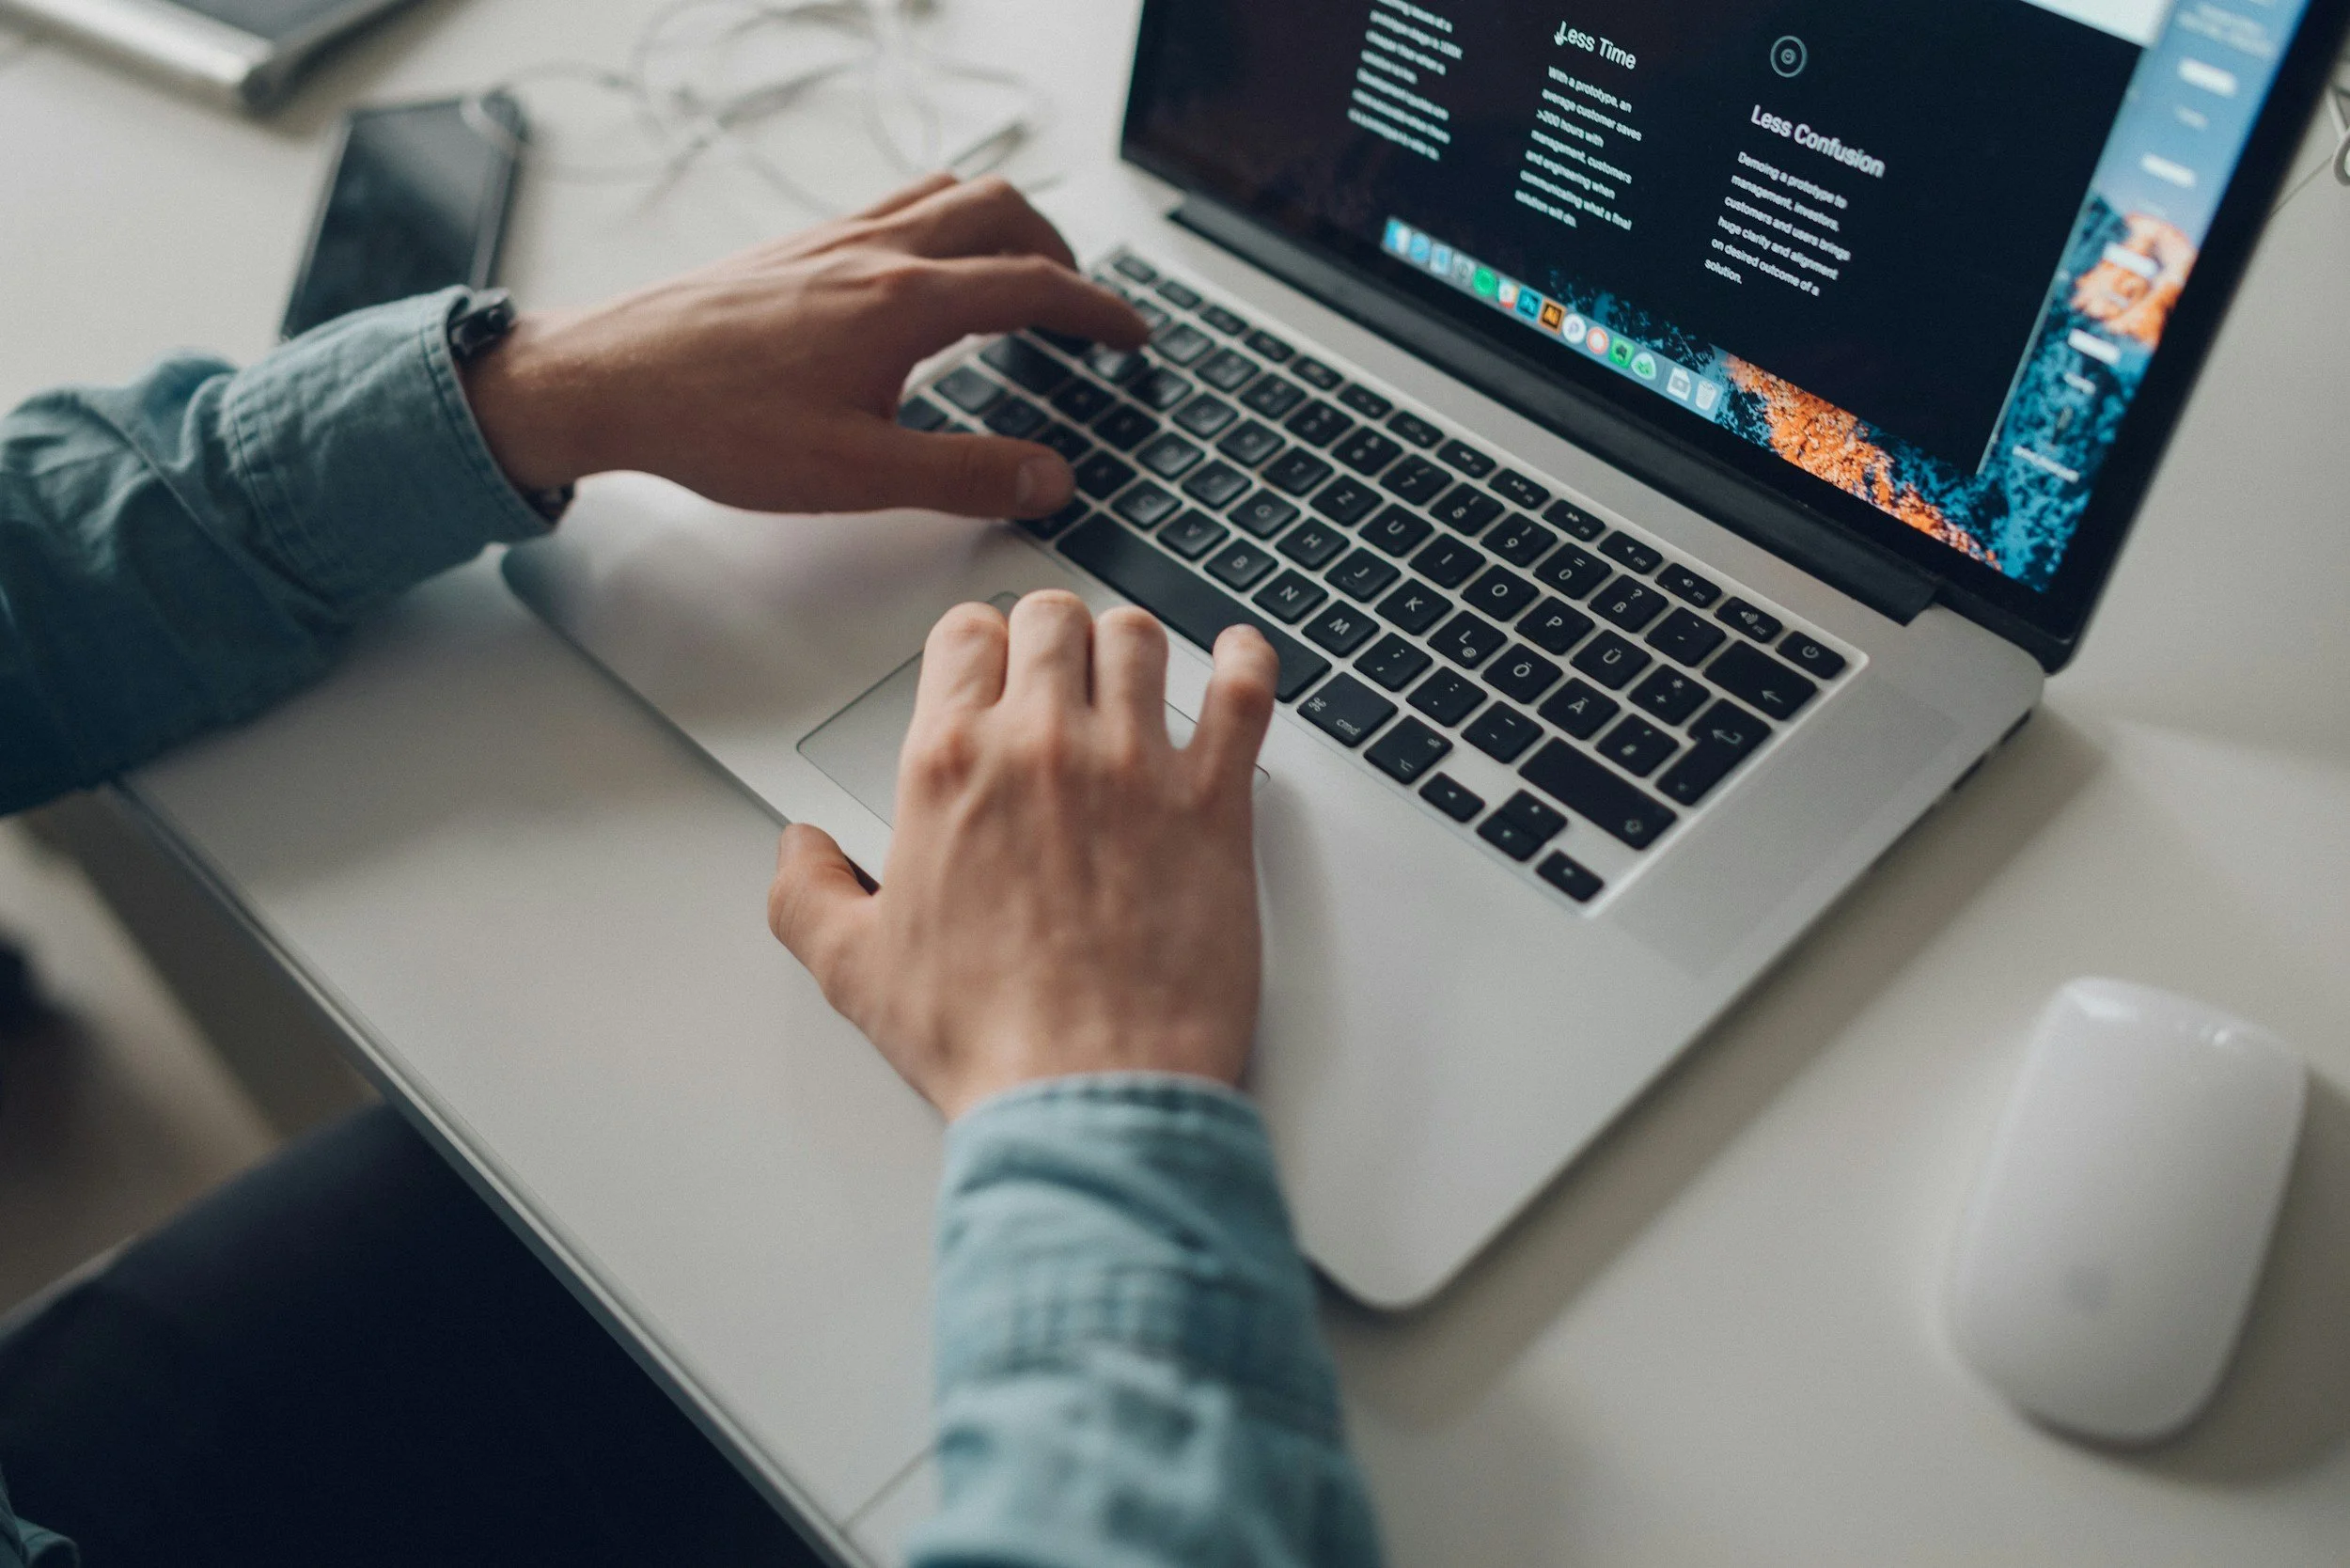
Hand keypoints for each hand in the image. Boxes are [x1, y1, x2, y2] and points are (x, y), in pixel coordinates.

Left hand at [460, 175, 1146, 518]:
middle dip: (1062, 250)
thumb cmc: (716, 424)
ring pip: (949, 194)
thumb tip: (1049, 477)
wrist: (608, 380)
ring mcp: (833, 238)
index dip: (1098, 311)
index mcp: (903, 303)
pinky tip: (926, 274)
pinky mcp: (797, 247)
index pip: (1033, 285)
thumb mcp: (856, 475)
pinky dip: (943, 223)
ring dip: (1005, 224)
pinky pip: (896, 205)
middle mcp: (874, 251)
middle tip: (1084, 304)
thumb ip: (965, 476)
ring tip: (1023, 273)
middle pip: (1002, 211)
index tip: (1132, 336)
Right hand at [767, 595, 1279, 1119]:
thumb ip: (808, 892)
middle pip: (1053, 620)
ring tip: (1132, 676)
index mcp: (951, 766)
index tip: (990, 666)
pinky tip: (1236, 660)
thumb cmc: (986, 1038)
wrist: (1087, 1093)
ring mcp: (1135, 766)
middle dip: (1052, 636)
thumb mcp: (855, 970)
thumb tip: (799, 850)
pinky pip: (1243, 692)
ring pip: (1138, 639)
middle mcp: (1042, 746)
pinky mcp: (1215, 802)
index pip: (965, 636)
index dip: (978, 645)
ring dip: (1131, 649)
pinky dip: (1245, 662)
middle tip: (1059, 671)